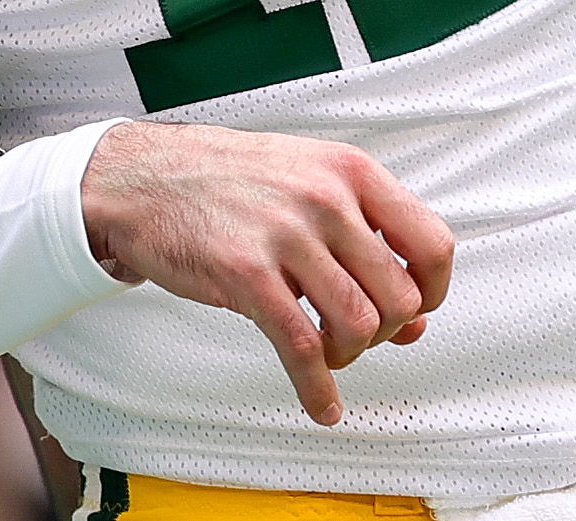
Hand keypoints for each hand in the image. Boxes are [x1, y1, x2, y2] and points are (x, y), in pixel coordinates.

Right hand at [79, 121, 454, 425]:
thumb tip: (413, 319)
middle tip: (358, 334)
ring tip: (328, 355)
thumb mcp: (308, 187)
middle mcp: (326, 200)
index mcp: (350, 172)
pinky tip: (320, 403)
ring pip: (359, 324)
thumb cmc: (226, 178)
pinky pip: (302, 348)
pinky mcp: (246, 275)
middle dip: (385, 331)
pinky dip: (318, 390)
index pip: (432, 243)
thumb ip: (364, 243)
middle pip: (399, 295)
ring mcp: (287, 236)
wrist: (143, 176)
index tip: (415, 311)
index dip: (432, 292)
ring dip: (350, 356)